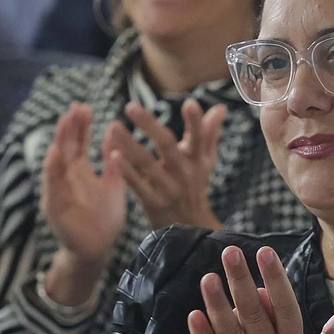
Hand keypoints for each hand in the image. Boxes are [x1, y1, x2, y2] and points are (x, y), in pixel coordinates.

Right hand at [40, 103, 125, 273]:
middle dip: (69, 127)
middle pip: (66, 147)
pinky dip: (53, 169)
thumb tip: (114, 134)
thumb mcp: (112, 185)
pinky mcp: (55, 206)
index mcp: (80, 172)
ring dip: (59, 142)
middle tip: (75, 107)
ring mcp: (59, 191)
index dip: (80, 125)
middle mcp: (67, 178)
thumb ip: (111, 162)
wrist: (96, 250)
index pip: (78, 143)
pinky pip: (52, 185)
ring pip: (56, 161)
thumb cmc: (104, 219)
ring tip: (64, 122)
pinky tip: (56, 153)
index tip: (83, 106)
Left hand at [104, 100, 225, 229]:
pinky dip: (126, 171)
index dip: (196, 122)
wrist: (191, 230)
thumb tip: (220, 108)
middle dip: (149, 125)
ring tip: (113, 126)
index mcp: (197, 161)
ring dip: (129, 144)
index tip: (190, 103)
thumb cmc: (195, 186)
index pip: (199, 138)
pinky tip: (113, 155)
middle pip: (167, 146)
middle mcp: (184, 173)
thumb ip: (210, 133)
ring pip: (147, 163)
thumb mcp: (205, 162)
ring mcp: (169, 189)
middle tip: (131, 106)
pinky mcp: (153, 203)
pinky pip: (138, 185)